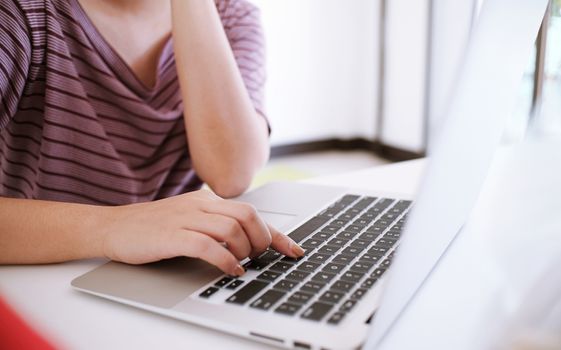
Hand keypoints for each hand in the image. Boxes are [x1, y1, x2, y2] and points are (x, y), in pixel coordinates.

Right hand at [101, 189, 303, 275]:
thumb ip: (215, 225)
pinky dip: (226, 260)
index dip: (278, 234)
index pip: (252, 213)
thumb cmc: (153, 228)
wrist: (113, 227)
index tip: (294, 250)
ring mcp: (186, 219)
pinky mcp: (172, 236)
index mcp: (207, 200)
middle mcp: (200, 205)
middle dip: (263, 240)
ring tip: (243, 264)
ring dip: (246, 251)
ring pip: (232, 229)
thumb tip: (246, 244)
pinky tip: (231, 270)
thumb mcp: (189, 219)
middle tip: (259, 257)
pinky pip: (208, 246)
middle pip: (248, 215)